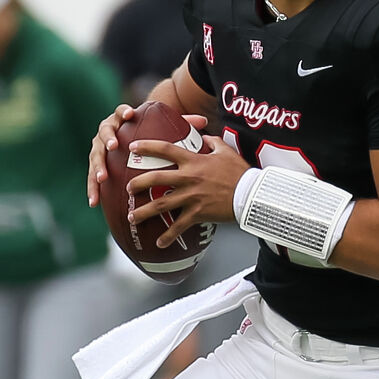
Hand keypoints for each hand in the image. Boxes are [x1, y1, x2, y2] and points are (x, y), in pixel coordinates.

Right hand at [87, 103, 213, 203]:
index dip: (123, 112)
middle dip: (107, 139)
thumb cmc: (149, 133)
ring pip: (95, 156)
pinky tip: (94, 202)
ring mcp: (99, 148)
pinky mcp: (96, 166)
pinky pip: (92, 178)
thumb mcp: (162, 128)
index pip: (120, 111)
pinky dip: (92, 190)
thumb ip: (181, 123)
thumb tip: (204, 122)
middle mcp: (107, 131)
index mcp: (121, 119)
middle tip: (113, 146)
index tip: (129, 115)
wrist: (127, 140)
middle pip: (104, 132)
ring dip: (98, 167)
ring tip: (103, 178)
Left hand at [124, 135, 249, 246]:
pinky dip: (168, 236)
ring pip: (161, 205)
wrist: (251, 194)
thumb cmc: (240, 172)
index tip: (132, 149)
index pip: (165, 149)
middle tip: (127, 189)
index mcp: (193, 161)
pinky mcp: (197, 214)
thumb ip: (213, 142)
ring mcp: (191, 197)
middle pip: (155, 179)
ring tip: (132, 217)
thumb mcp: (226, 151)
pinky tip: (159, 243)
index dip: (147, 147)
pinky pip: (178, 226)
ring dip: (144, 212)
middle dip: (137, 184)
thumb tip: (205, 136)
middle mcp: (188, 178)